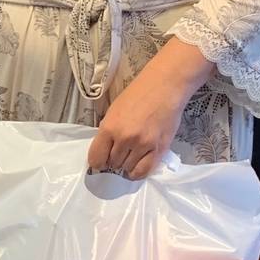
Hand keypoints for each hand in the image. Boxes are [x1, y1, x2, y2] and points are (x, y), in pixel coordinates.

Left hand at [85, 37, 212, 180]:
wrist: (164, 87)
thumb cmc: (137, 94)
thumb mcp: (114, 110)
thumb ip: (108, 132)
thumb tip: (104, 150)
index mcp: (109, 127)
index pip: (96, 157)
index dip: (97, 162)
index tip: (100, 162)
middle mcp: (124, 139)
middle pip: (112, 164)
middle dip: (112, 162)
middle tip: (118, 154)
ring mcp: (143, 145)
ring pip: (127, 168)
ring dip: (126, 165)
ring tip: (129, 155)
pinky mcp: (159, 149)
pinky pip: (144, 171)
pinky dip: (138, 172)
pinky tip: (136, 167)